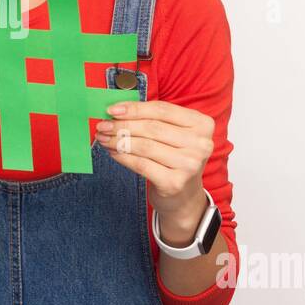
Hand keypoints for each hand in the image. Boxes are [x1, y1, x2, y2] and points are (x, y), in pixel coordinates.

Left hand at [95, 100, 214, 225]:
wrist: (184, 196)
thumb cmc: (174, 158)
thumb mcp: (173, 135)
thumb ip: (152, 119)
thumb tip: (117, 111)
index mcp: (202, 124)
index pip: (162, 110)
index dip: (134, 108)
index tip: (112, 110)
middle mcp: (200, 144)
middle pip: (151, 127)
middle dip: (122, 125)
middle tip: (102, 126)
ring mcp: (189, 164)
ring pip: (144, 146)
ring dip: (119, 141)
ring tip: (103, 139)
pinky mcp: (174, 182)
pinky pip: (141, 164)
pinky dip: (123, 157)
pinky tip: (113, 153)